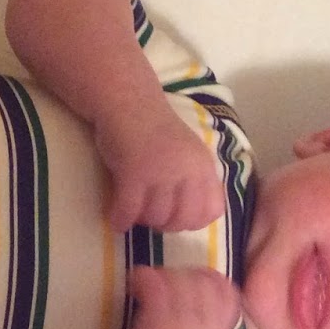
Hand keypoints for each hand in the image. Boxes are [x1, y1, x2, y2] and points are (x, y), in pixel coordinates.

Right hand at [97, 108, 224, 231]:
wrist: (128, 103)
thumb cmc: (155, 130)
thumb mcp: (188, 153)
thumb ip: (195, 180)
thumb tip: (192, 217)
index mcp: (204, 166)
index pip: (212, 211)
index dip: (193, 221)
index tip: (176, 218)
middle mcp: (188, 171)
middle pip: (183, 220)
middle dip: (166, 225)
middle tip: (151, 217)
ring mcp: (162, 172)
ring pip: (156, 217)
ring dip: (142, 220)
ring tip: (133, 212)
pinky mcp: (134, 173)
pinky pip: (129, 210)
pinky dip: (121, 219)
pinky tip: (116, 220)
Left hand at [105, 266, 240, 328]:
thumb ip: (202, 323)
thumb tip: (199, 286)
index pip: (228, 293)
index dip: (207, 279)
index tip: (185, 280)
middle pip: (203, 281)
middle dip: (179, 274)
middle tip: (159, 284)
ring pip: (180, 280)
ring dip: (159, 275)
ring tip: (144, 285)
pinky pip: (156, 285)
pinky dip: (143, 278)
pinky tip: (134, 285)